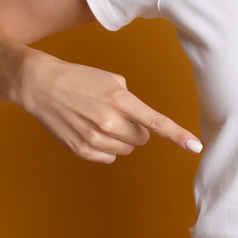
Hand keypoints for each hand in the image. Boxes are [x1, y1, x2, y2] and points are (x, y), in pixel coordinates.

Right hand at [19, 53, 201, 163]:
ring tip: (100, 121)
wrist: (41, 86)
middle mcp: (108, 121)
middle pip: (141, 139)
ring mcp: (94, 138)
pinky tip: (91, 131)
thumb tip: (142, 123)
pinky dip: (106, 148)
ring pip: (126, 150)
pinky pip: (109, 157)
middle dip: (136, 130)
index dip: (178, 135)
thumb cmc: (79, 79)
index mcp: (120, 100)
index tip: (195, 146)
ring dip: (120, 139)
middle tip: (117, 115)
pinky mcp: (81, 150)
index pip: (155, 122)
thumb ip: (131, 101)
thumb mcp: (110, 80)